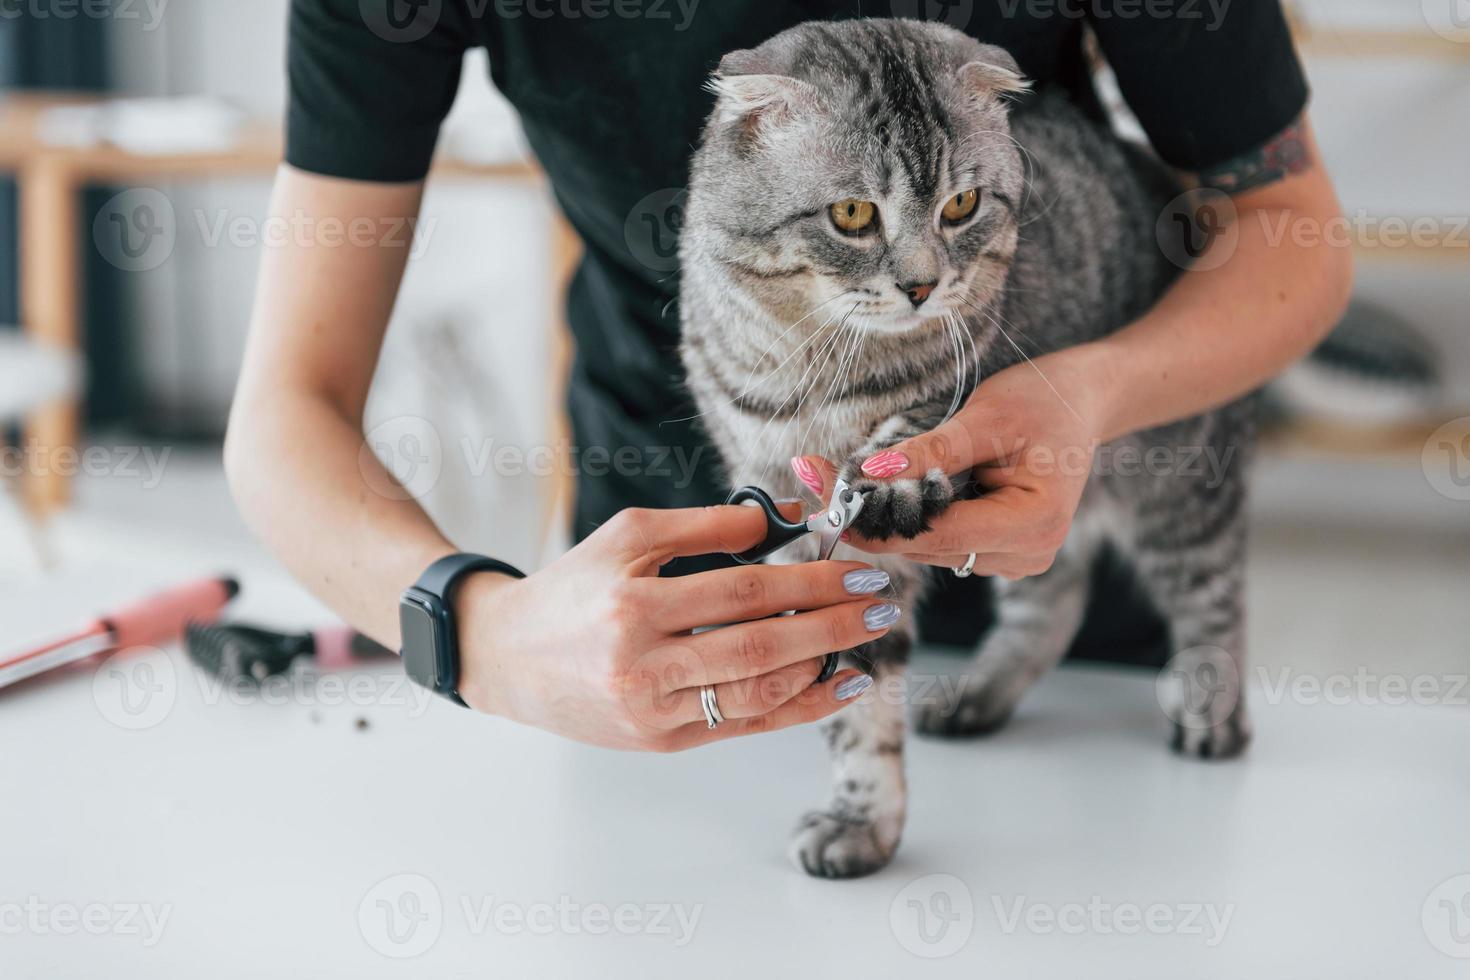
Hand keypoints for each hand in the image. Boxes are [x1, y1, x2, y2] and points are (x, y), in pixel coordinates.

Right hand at [455, 504, 897, 750]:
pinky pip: (744, 726)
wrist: (507, 656)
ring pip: (757, 692)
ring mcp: (653, 711)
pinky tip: (836, 686)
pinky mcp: (661, 742)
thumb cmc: (572, 587)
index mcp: (633, 605)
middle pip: (761, 644)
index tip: (860, 568)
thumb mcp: (628, 536)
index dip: (811, 579)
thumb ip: (708, 526)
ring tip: (863, 641)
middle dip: (832, 623)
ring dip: (822, 666)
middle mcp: (643, 665)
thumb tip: (786, 518)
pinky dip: (797, 707)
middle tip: (882, 604)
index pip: (744, 590)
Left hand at [795, 349, 1106, 579]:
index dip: (877, 522)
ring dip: (885, 517)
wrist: (1084, 402)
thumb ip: (933, 450)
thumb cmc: (1045, 401)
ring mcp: (1012, 560)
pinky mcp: (998, 552)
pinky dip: (909, 517)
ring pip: (926, 549)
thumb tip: (872, 473)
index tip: (825, 497)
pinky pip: (940, 541)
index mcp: (1032, 525)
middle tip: (814, 477)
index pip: (938, 535)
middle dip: (871, 515)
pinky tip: (880, 490)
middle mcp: (1025, 556)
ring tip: (839, 479)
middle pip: (927, 547)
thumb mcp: (989, 417)